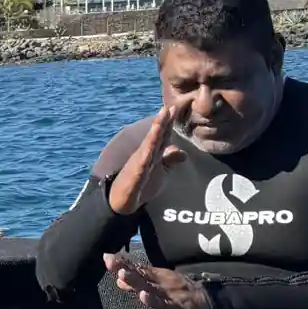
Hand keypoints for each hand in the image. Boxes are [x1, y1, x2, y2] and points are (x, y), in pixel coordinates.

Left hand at [104, 255, 211, 308]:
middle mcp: (160, 282)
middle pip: (140, 273)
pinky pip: (163, 305)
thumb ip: (139, 283)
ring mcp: (168, 293)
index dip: (122, 262)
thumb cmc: (181, 293)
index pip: (137, 267)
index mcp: (157, 276)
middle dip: (124, 267)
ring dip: (135, 280)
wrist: (208, 303)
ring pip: (149, 286)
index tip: (107, 256)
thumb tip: (117, 281)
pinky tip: (143, 296)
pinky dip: (153, 301)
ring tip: (122, 275)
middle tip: (109, 260)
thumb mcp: (159, 285)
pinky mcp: (176, 307)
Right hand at [107, 100, 189, 214]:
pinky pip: (142, 163)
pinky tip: (151, 146)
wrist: (123, 201)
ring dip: (155, 131)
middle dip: (162, 122)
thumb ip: (170, 161)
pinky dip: (147, 153)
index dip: (167, 123)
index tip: (173, 108)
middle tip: (168, 107)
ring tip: (160, 119)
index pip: (161, 136)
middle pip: (156, 136)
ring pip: (149, 144)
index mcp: (153, 154)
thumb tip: (184, 153)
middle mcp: (146, 155)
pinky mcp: (135, 174)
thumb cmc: (142, 185)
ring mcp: (139, 163)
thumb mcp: (160, 172)